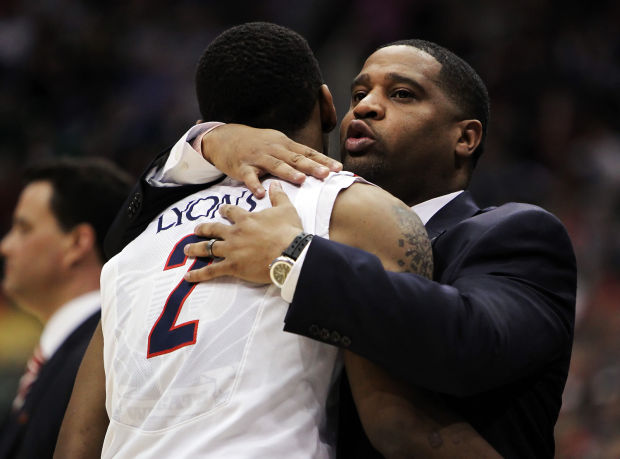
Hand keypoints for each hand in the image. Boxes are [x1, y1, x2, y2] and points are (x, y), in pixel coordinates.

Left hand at [184, 182, 303, 283]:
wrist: (290, 253)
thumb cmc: (288, 232)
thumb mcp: (286, 210)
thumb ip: (278, 196)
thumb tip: (275, 183)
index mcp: (246, 219)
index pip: (231, 211)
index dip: (225, 210)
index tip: (221, 209)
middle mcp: (235, 233)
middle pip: (214, 229)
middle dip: (204, 229)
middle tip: (197, 229)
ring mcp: (231, 250)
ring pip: (208, 248)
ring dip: (196, 249)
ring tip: (187, 249)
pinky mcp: (232, 266)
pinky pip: (211, 270)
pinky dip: (199, 274)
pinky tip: (188, 276)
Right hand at [203, 124, 341, 197]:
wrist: (225, 137)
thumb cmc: (256, 144)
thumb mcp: (277, 144)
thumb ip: (294, 155)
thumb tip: (318, 166)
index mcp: (284, 144)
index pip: (307, 152)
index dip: (322, 160)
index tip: (338, 168)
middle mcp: (273, 149)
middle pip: (295, 158)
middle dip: (311, 166)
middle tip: (326, 174)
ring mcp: (257, 157)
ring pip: (275, 165)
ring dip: (288, 173)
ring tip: (301, 180)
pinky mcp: (242, 166)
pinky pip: (249, 176)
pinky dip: (254, 184)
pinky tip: (260, 193)